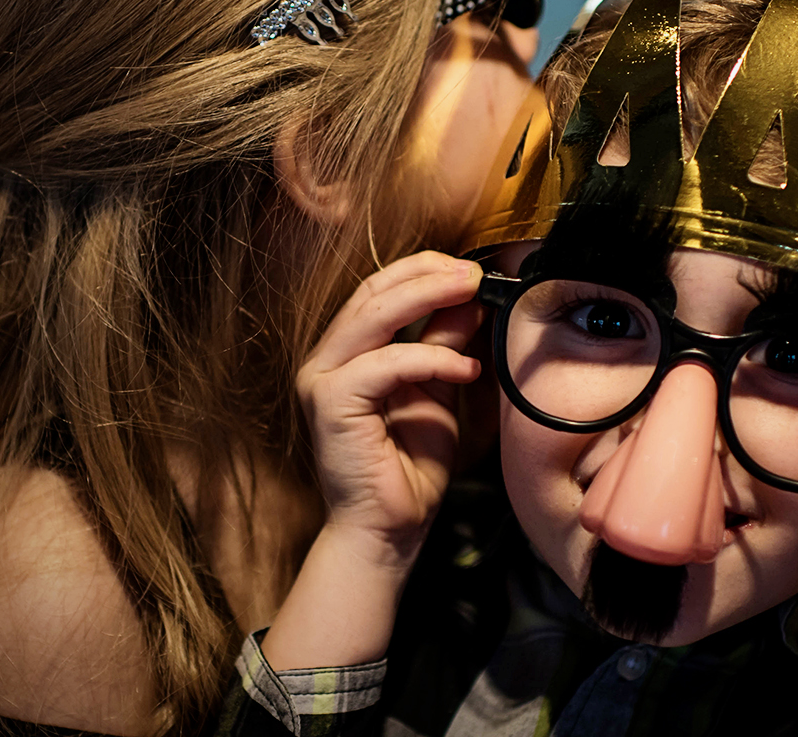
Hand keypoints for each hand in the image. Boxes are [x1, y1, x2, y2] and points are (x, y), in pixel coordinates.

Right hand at [294, 250, 485, 570]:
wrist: (389, 530)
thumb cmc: (409, 468)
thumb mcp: (438, 390)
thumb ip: (445, 343)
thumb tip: (469, 297)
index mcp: (346, 353)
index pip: (379, 290)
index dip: (423, 271)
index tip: (471, 268)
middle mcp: (326, 359)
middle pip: (374, 292)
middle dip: (429, 275)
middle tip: (476, 273)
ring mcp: (322, 379)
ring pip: (374, 316)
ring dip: (429, 298)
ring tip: (474, 293)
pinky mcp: (331, 403)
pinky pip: (386, 364)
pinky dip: (431, 359)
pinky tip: (467, 368)